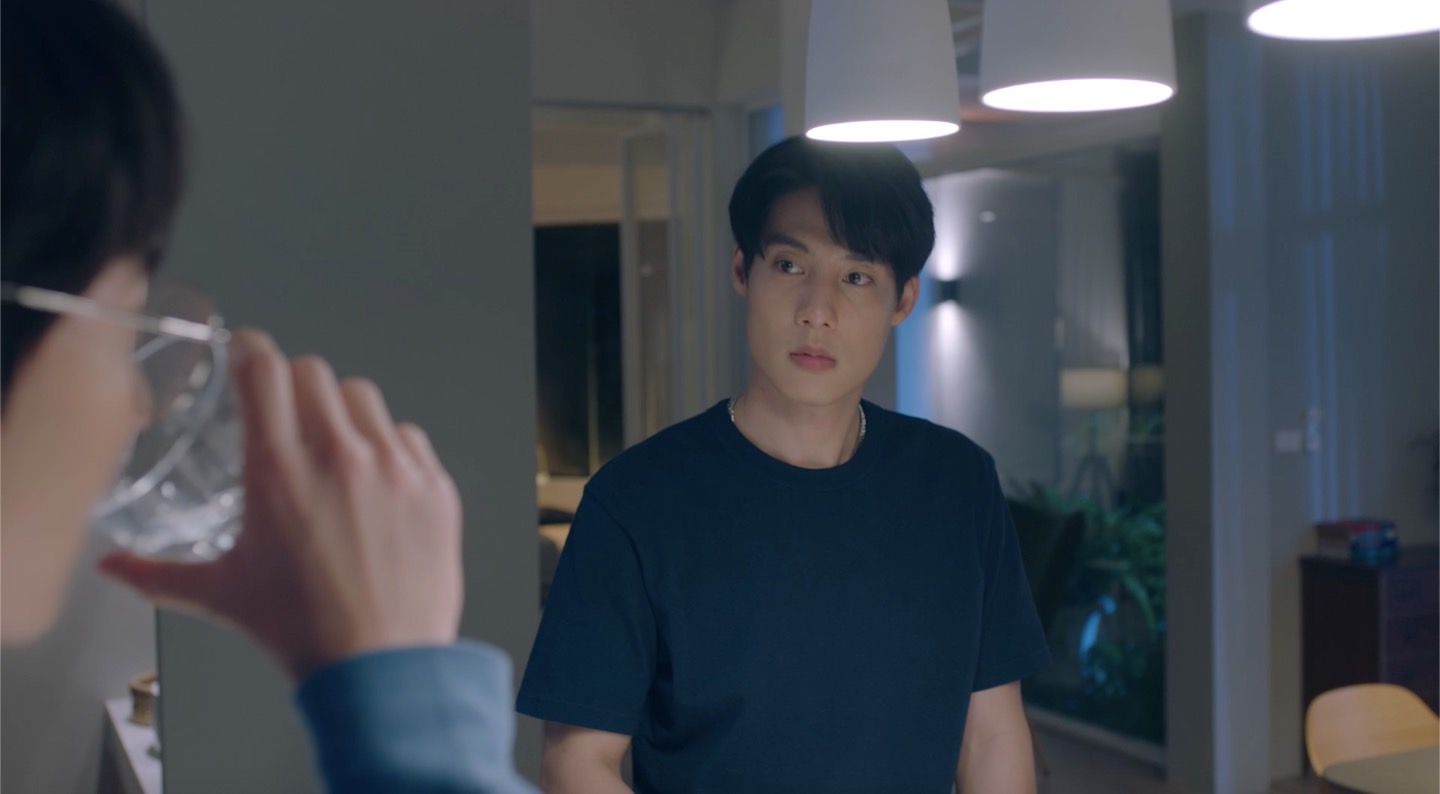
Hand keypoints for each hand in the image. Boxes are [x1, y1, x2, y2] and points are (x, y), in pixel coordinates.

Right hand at [100, 329, 463, 680]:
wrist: (382, 669)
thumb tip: (112, 568)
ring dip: (342, 411)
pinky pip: (410, 437)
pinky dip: (390, 447)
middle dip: (293, 385)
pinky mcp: (435, 487)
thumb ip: (158, 574)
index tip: (246, 356)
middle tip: (286, 414)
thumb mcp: (221, 595)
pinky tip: (376, 480)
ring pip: (365, 397)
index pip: (264, 369)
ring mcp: (394, 468)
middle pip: (315, 372)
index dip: (251, 352)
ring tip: (333, 449)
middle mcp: (339, 456)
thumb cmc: (302, 632)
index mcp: (279, 471)